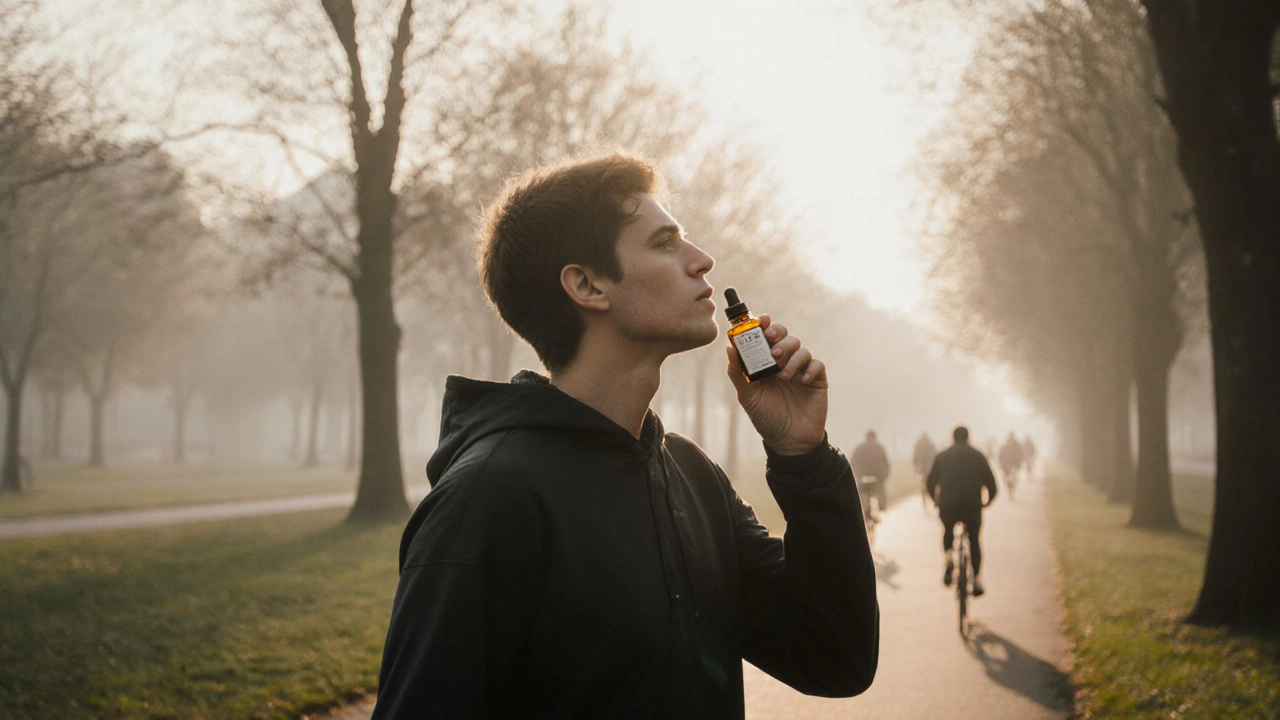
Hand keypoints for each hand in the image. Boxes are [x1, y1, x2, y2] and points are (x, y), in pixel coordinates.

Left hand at [725, 314, 826, 455]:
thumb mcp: (747, 396)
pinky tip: (801, 381)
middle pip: (784, 335)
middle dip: (778, 333)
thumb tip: (729, 348)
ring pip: (800, 347)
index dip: (763, 324)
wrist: (789, 441)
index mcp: (764, 363)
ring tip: (783, 374)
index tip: (761, 319)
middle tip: (772, 341)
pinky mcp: (816, 379)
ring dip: (791, 355)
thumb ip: (737, 373)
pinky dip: (809, 368)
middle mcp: (783, 362)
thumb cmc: (766, 418)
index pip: (764, 336)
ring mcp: (800, 369)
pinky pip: (816, 363)